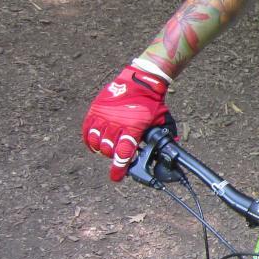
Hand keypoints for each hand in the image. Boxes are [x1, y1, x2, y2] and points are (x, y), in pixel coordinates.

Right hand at [82, 63, 171, 180]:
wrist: (139, 81)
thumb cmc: (151, 102)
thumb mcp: (160, 120)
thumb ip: (162, 135)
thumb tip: (171, 149)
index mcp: (133, 127)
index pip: (123, 153)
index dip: (119, 167)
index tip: (116, 177)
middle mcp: (116, 123)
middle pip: (108, 149)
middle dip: (113, 157)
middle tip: (119, 155)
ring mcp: (103, 116)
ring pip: (96, 142)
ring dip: (101, 149)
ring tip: (108, 148)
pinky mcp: (95, 111)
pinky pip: (87, 131)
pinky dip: (90, 140)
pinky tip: (95, 144)